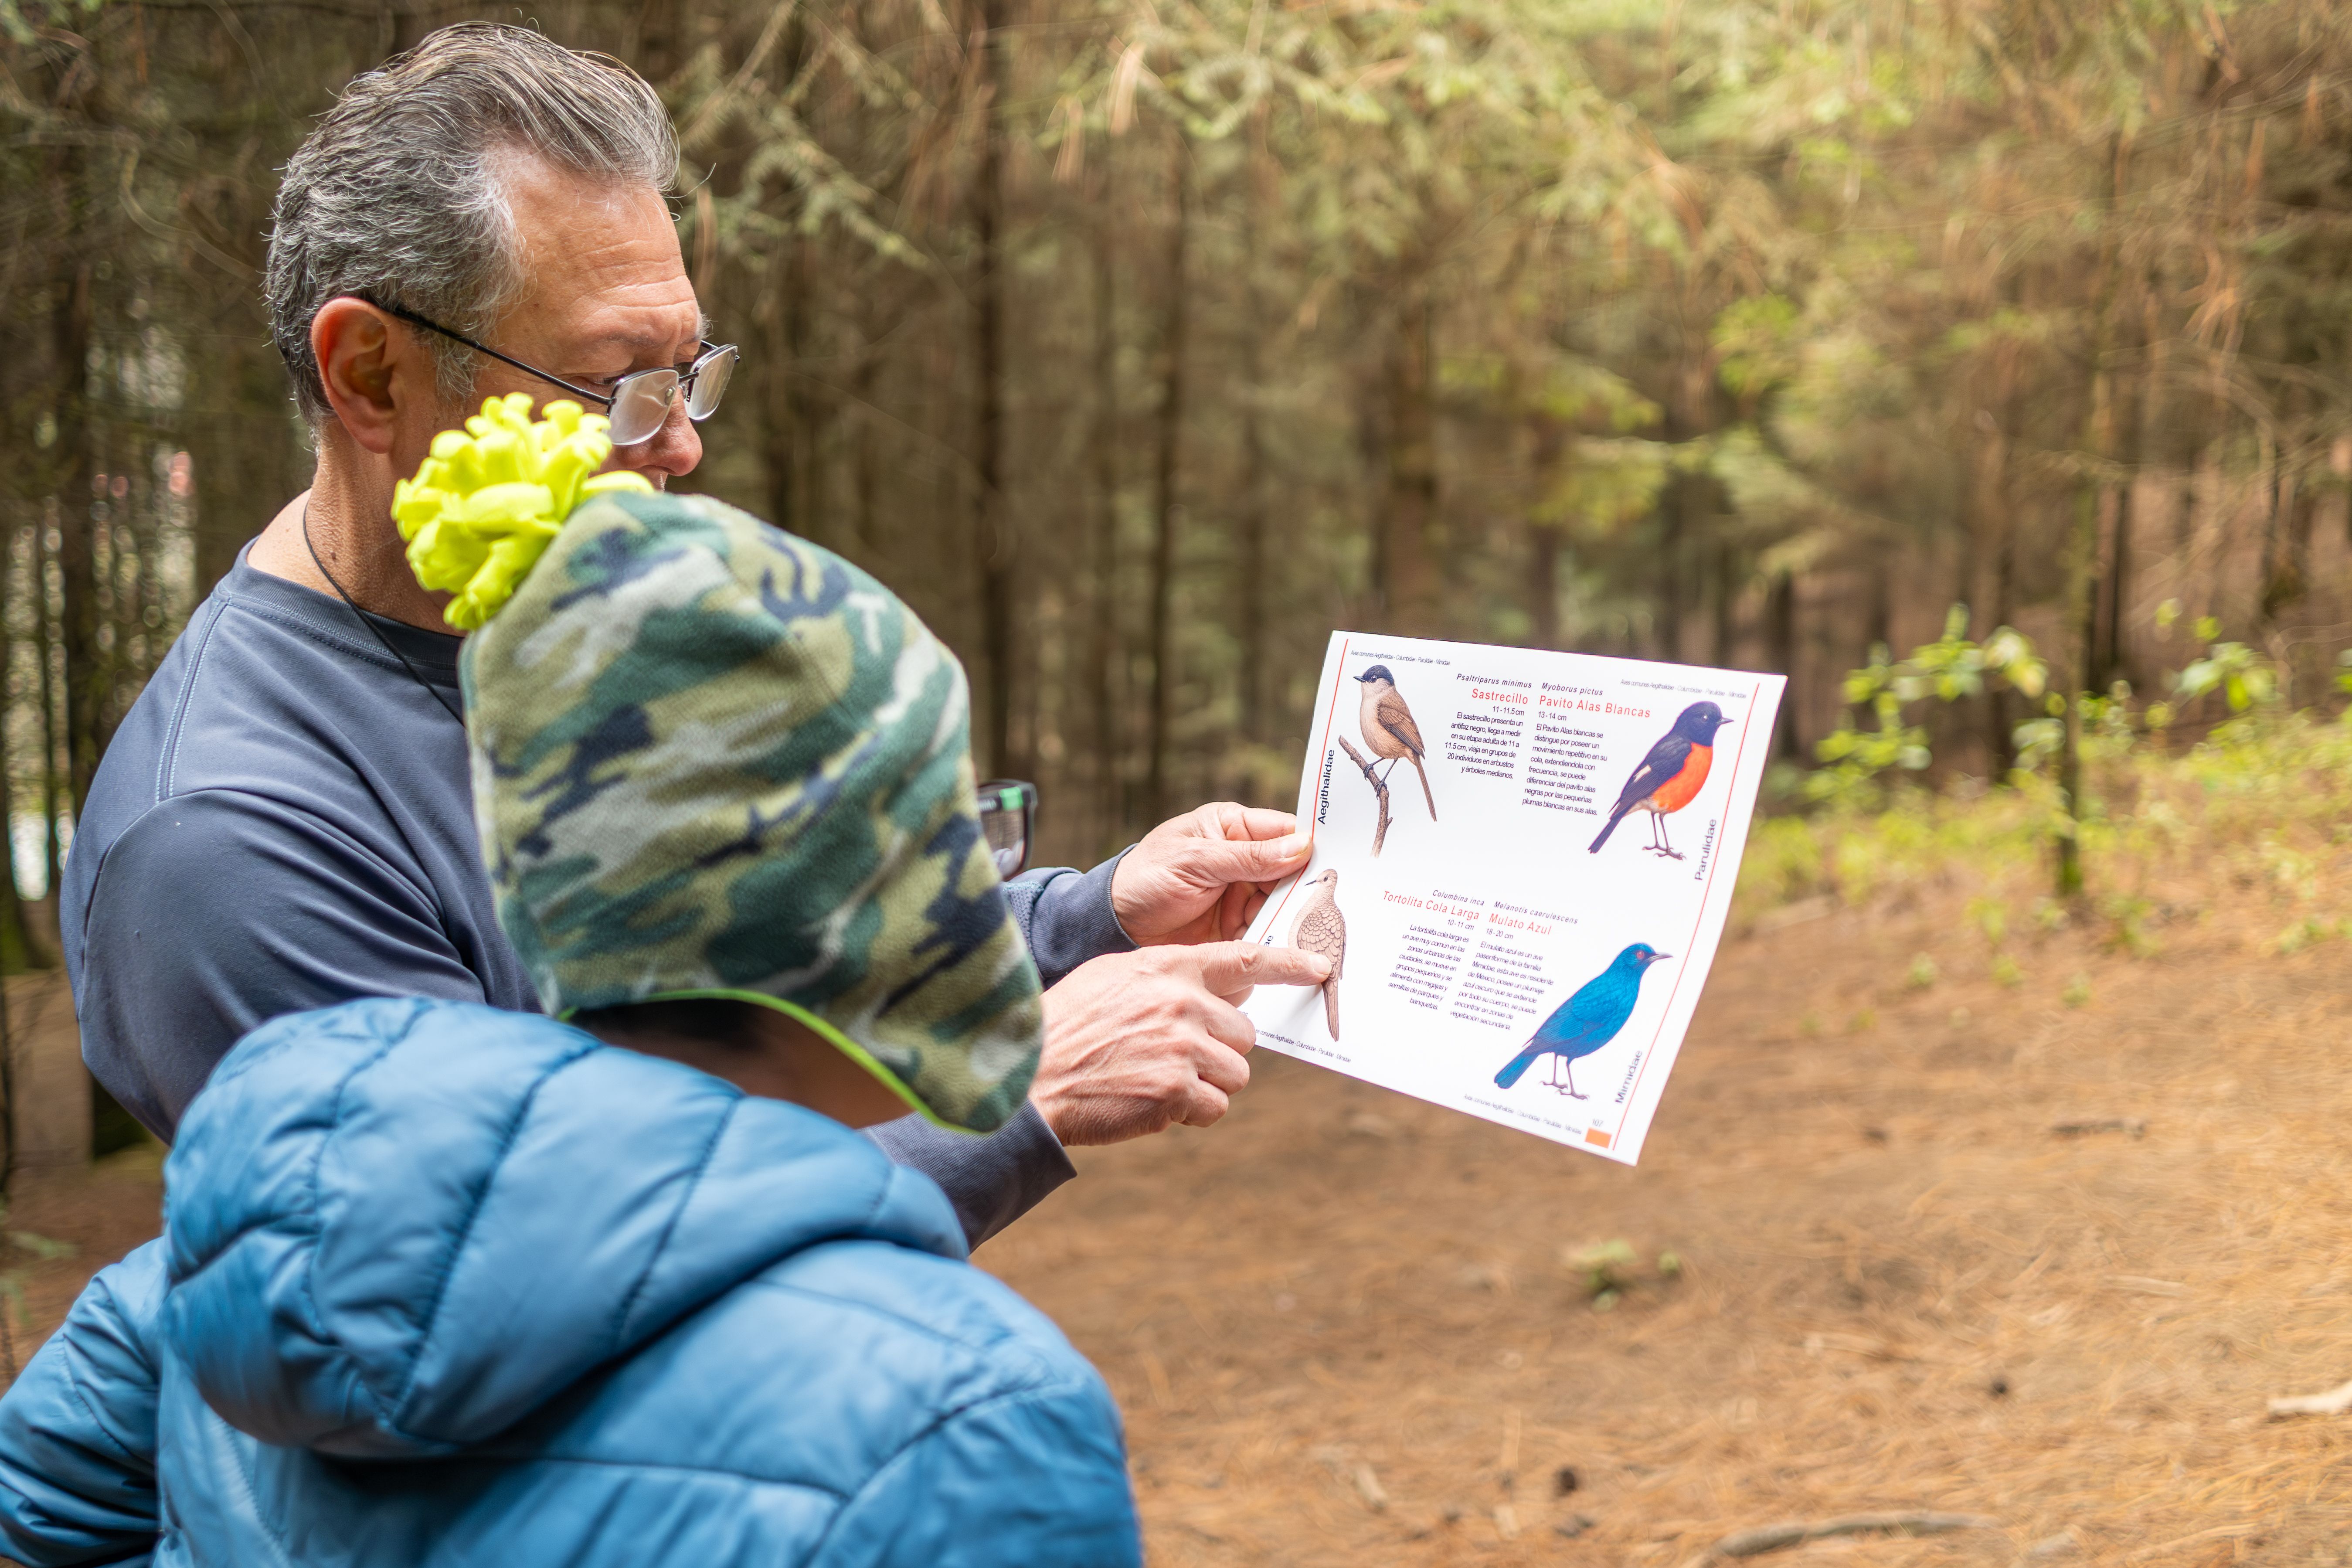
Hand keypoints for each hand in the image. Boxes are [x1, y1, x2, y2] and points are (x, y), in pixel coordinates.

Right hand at [1031, 941, 1331, 1145]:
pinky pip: (1214, 1109)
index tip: (1320, 968)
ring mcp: (1181, 1046)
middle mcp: (1181, 1001)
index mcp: (1167, 966)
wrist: (1028, 1075)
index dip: (1288, 965)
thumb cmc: (1068, 1026)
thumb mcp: (1113, 978)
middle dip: (1218, 1051)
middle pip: (1242, 1033)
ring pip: (1235, 1074)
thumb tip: (1211, 990)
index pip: (1243, 959)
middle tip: (1172, 1058)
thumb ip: (1166, 978)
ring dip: (1206, 1086)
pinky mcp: (1175, 1091)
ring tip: (1156, 1080)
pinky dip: (1190, 1113)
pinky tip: (1151, 1102)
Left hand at [1110, 802, 1313, 945]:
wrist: (1112, 925)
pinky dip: (1277, 943)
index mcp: (1232, 828)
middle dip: (1306, 891)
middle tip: (1331, 908)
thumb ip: (1249, 857)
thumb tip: (1303, 846)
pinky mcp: (1235, 929)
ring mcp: (1240, 896)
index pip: (1284, 832)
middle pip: (1291, 873)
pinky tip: (1292, 953)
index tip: (1337, 865)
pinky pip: (1266, 934)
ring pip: (1283, 906)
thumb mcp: (1196, 861)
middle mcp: (1243, 860)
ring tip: (1315, 935)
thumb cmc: (1145, 878)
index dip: (1311, 847)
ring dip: (1294, 920)